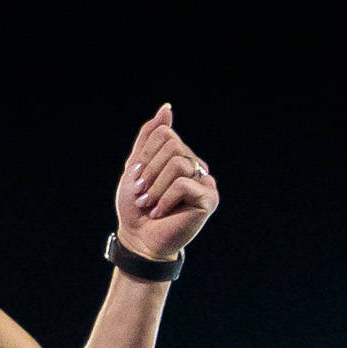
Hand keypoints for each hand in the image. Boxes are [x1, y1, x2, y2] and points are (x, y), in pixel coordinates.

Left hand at [110, 108, 220, 261]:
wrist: (139, 238)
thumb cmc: (137, 206)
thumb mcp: (137, 166)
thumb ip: (150, 137)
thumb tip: (166, 109)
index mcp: (181, 156)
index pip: (164, 133)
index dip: (145, 156)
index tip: (137, 180)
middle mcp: (196, 166)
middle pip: (172, 146)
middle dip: (149, 172)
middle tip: (143, 195)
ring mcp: (205, 182)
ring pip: (178, 163)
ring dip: (156, 187)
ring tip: (150, 205)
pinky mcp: (209, 199)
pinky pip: (184, 184)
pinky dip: (165, 199)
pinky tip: (162, 213)